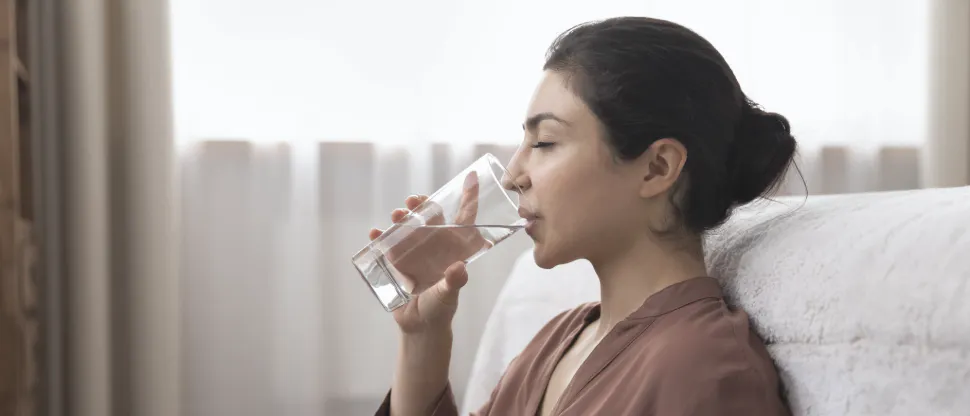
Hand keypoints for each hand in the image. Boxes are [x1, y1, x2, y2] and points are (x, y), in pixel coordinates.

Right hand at [368, 173, 486, 332]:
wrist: (419, 325)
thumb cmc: (441, 308)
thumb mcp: (448, 295)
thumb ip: (454, 283)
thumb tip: (459, 270)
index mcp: (454, 248)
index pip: (465, 218)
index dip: (469, 197)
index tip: (471, 176)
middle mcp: (435, 244)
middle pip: (431, 215)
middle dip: (422, 203)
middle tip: (413, 201)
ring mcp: (415, 250)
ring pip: (408, 225)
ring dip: (401, 216)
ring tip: (396, 216)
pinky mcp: (397, 260)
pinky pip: (387, 243)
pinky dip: (380, 236)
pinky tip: (375, 233)